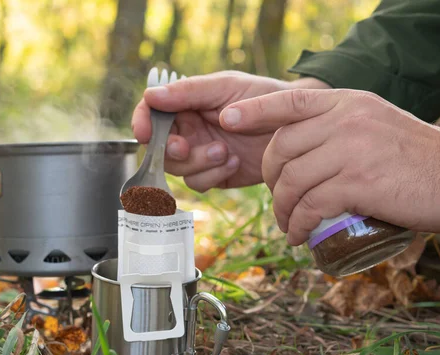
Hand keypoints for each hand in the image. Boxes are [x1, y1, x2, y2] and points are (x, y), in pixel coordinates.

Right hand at [132, 71, 329, 191]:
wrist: (298, 126)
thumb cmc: (263, 96)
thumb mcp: (226, 87)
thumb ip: (189, 91)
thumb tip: (150, 95)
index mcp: (186, 105)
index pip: (150, 113)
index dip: (141, 123)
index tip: (143, 133)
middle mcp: (188, 131)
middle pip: (159, 147)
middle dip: (171, 150)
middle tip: (186, 146)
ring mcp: (199, 155)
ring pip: (177, 170)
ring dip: (197, 163)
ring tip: (224, 151)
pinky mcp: (214, 175)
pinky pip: (198, 183)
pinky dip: (213, 175)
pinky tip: (234, 162)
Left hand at [218, 89, 439, 244]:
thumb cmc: (412, 159)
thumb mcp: (373, 126)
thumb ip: (336, 130)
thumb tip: (294, 154)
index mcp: (346, 103)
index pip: (290, 101)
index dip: (254, 110)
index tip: (227, 119)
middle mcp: (345, 120)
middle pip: (281, 148)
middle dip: (269, 179)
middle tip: (276, 199)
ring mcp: (351, 149)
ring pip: (291, 180)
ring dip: (281, 209)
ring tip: (287, 225)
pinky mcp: (358, 182)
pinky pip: (310, 205)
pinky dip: (298, 225)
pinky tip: (299, 236)